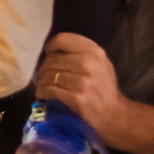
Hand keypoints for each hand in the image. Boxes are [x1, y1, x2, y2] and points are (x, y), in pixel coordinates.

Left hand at [35, 33, 153, 153]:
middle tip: (42, 74)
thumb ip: (81, 51)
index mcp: (94, 51)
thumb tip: (53, 48)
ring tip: (42, 84)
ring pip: (48, 74)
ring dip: (40, 80)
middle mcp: (88, 63)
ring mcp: (81, 81)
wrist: (113, 114)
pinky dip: (42, 91)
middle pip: (52, 58)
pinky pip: (49, 89)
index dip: (50, 46)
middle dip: (43, 67)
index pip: (62, 39)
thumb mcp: (100, 62)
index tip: (48, 53)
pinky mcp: (75, 98)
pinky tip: (43, 93)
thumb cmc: (104, 87)